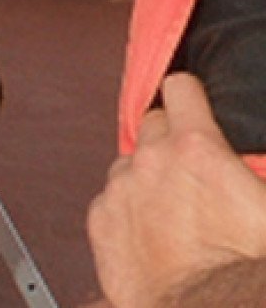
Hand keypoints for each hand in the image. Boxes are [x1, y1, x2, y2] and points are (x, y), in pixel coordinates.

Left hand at [88, 73, 265, 307]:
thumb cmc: (246, 263)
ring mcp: (120, 190)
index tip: (193, 102)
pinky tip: (151, 232)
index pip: (180, 88)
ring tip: (174, 208)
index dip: (190, 94)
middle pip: (152, 124)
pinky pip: (110, 200)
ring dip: (147, 176)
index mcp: (196, 147)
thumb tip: (256, 165)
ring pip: (129, 164)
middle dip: (170, 137)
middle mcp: (150, 160)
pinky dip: (126, 209)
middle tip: (191, 167)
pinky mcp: (100, 221)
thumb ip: (258, 168)